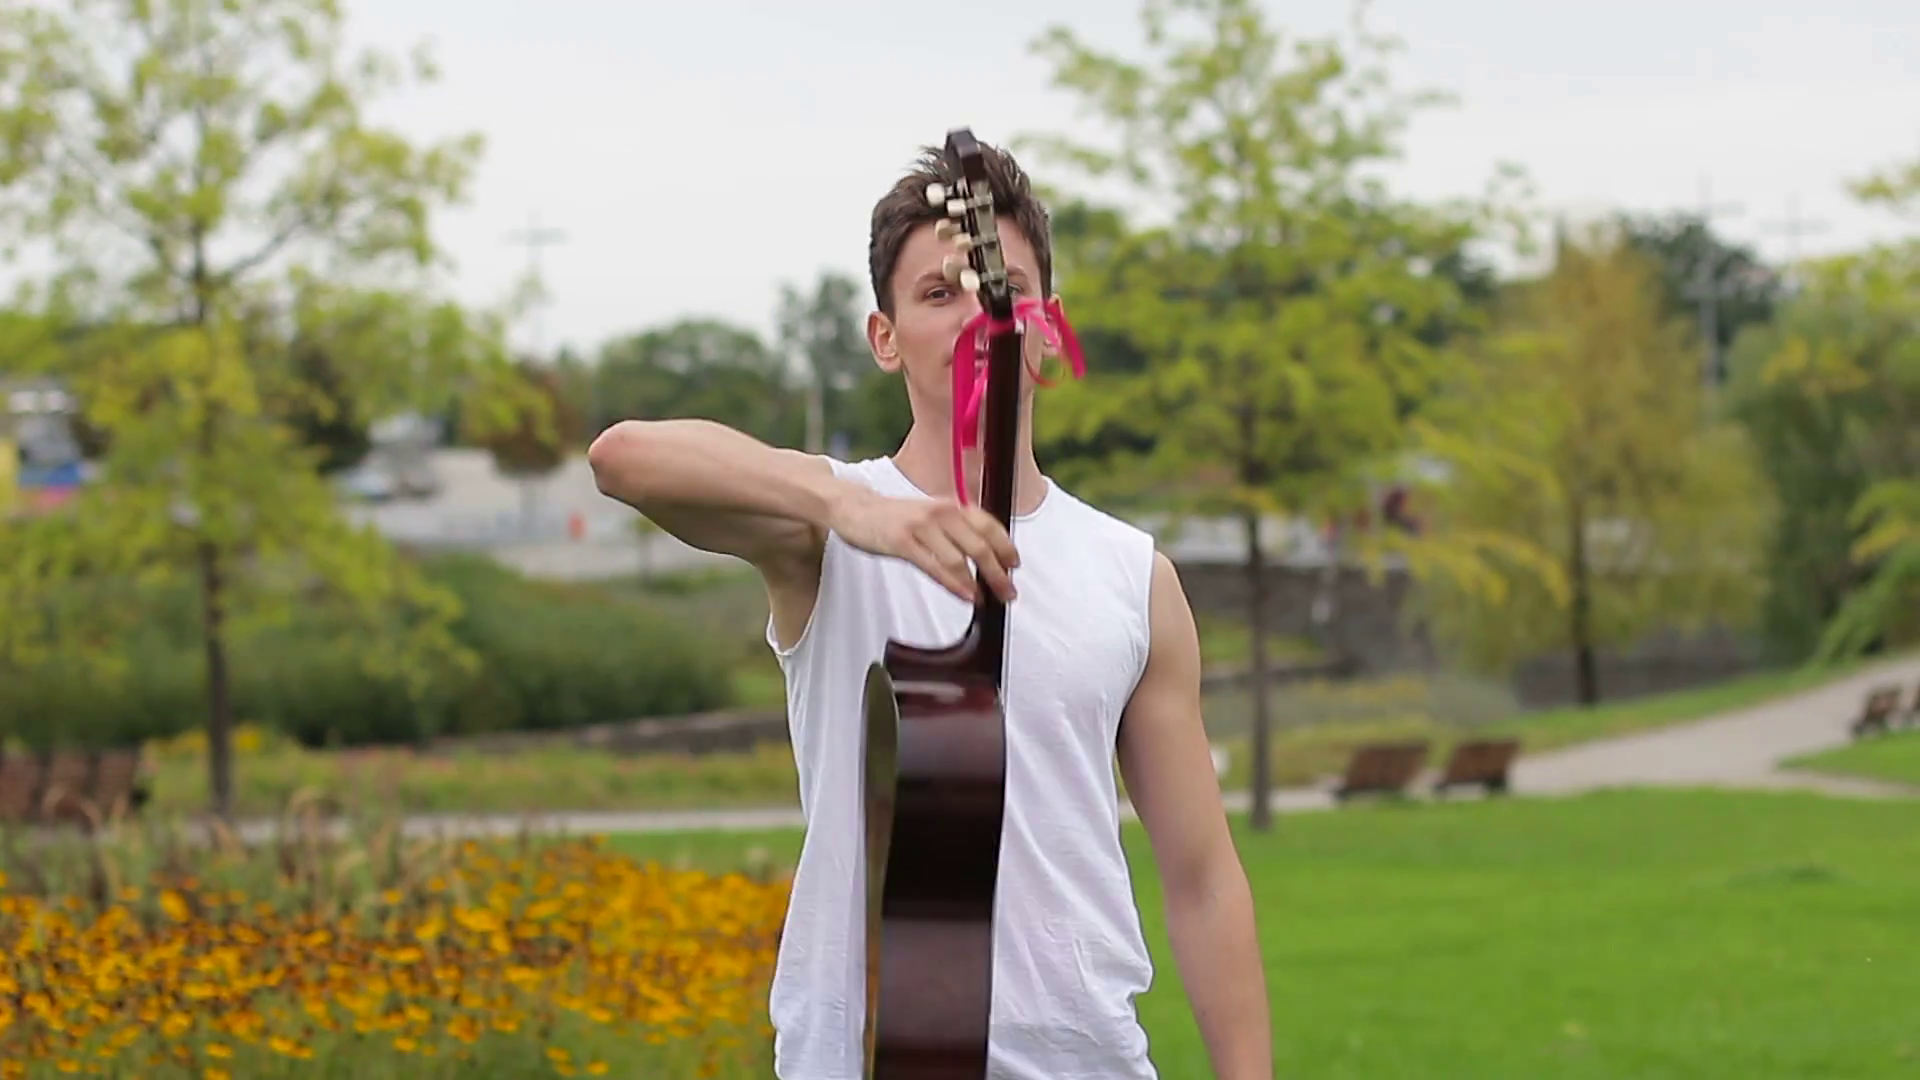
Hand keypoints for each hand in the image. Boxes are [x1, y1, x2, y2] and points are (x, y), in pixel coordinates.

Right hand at [828, 486, 1018, 603]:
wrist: (855, 507)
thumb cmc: (894, 517)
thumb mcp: (930, 515)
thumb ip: (954, 529)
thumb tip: (983, 554)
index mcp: (950, 505)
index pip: (988, 525)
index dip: (1006, 546)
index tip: (1015, 566)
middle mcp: (940, 512)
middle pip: (980, 545)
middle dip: (998, 572)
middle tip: (1009, 592)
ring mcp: (921, 526)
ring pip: (960, 558)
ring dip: (978, 582)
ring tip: (988, 599)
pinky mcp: (902, 542)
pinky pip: (935, 566)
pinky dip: (955, 584)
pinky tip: (966, 596)